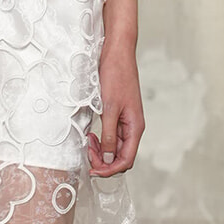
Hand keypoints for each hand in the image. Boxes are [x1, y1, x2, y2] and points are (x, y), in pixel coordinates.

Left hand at [86, 41, 144, 176]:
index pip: (126, 160)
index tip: (94, 170)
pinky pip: (111, 135)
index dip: (110, 169)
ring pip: (114, 147)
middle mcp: (133, 127)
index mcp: (135, 127)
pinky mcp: (118, 115)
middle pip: (120, 156)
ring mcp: (126, 121)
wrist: (117, 54)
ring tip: (88, 142)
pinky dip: (101, 139)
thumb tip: (108, 157)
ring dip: (101, 150)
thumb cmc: (116, 76)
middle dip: (104, 160)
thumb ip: (109, 134)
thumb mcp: (109, 108)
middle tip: (87, 153)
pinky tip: (91, 135)